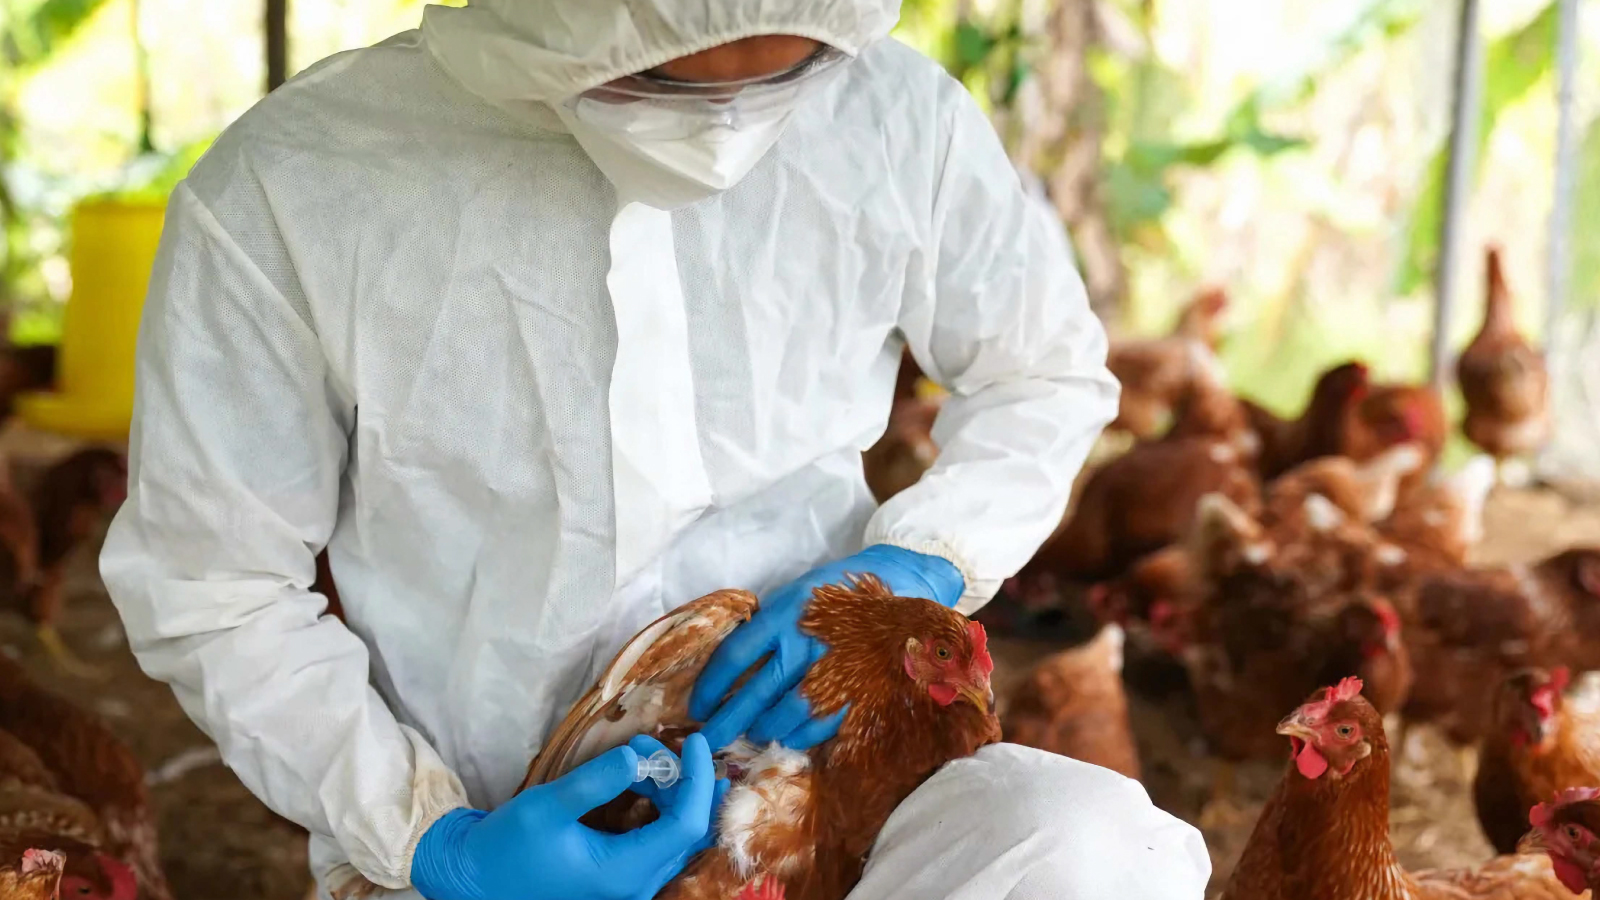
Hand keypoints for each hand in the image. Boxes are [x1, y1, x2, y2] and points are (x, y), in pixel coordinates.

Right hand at [410, 733, 728, 899]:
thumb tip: (636, 755)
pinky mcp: (620, 879)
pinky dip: (660, 809)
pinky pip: (658, 843)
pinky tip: (644, 782)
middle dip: (687, 783)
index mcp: (622, 872)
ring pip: (675, 838)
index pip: (685, 825)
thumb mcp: (547, 805)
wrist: (476, 878)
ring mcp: (630, 887)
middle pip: (688, 833)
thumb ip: (594, 781)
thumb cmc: (506, 844)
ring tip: (645, 757)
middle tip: (662, 743)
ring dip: (673, 794)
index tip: (695, 740)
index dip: (697, 779)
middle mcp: (635, 887)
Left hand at [691, 544, 963, 750]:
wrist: (903, 585)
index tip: (698, 706)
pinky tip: (788, 736)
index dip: (711, 686)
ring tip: (753, 733)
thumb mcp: (797, 597)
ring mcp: (836, 669)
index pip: (735, 656)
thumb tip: (731, 673)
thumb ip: (767, 630)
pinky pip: (821, 724)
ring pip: (787, 715)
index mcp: (785, 613)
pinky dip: (799, 735)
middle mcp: (807, 642)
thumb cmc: (839, 594)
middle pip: (756, 693)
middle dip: (727, 722)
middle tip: (708, 739)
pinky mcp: (859, 689)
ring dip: (763, 730)